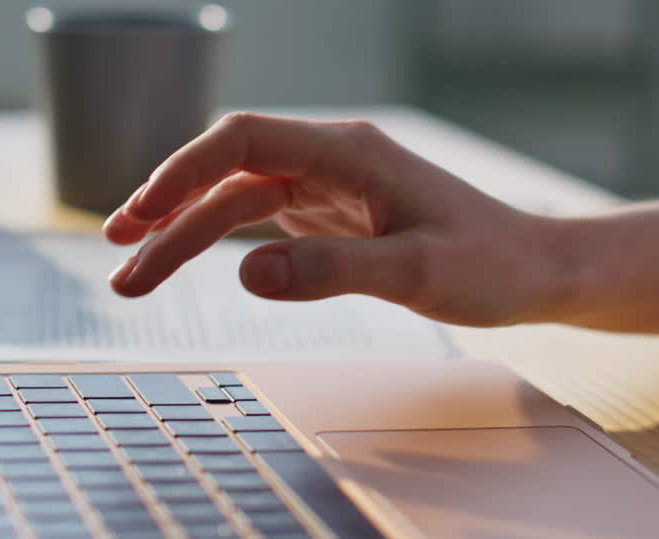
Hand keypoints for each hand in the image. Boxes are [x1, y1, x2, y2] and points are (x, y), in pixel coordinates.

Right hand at [102, 112, 567, 326]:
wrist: (537, 271)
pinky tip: (191, 261)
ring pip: (240, 201)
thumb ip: (333, 272)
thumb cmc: (493, 266)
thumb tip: (245, 273)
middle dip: (168, 214)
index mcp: (351, 154)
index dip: (183, 173)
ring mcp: (333, 187)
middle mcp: (334, 160)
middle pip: (229, 174)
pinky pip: (265, 222)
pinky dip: (223, 242)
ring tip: (134, 277)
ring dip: (186, 234)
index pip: (244, 142)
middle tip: (120, 263)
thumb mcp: (417, 275)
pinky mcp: (337, 216)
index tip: (140, 216)